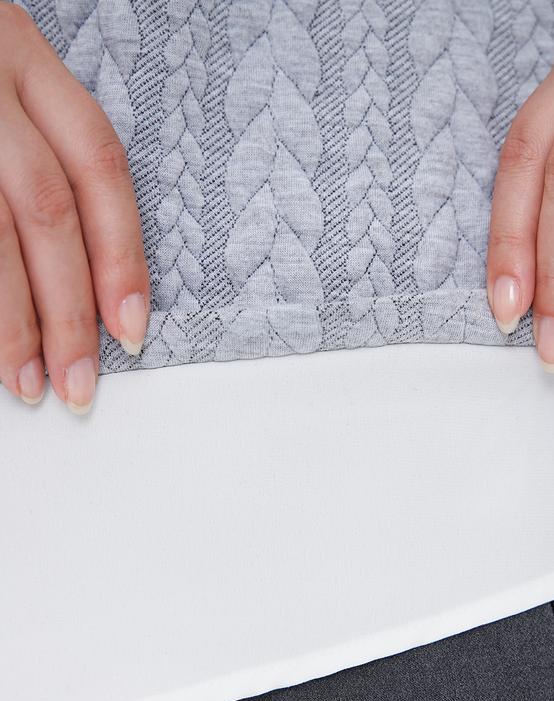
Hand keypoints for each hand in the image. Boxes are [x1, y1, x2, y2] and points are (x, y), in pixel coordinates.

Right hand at [0, 3, 148, 411]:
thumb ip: (36, 165)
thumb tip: (78, 282)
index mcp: (22, 56)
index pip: (98, 167)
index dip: (122, 256)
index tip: (130, 328)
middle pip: (48, 210)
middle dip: (68, 310)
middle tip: (78, 381)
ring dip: (14, 322)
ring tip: (26, 382)